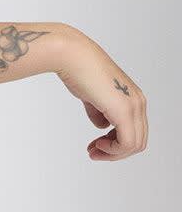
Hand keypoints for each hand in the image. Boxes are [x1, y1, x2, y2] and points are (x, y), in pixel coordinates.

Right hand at [56, 30, 147, 160]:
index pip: (135, 131)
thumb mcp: (92, 96)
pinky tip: (98, 144)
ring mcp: (133, 106)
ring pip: (134, 145)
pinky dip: (113, 150)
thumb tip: (103, 126)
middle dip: (115, 152)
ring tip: (94, 151)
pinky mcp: (124, 111)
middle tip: (94, 153)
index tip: (95, 146)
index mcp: (133, 97)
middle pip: (138, 141)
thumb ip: (99, 112)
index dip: (116, 144)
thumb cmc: (79, 71)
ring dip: (113, 153)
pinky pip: (127, 142)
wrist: (73, 57)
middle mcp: (138, 102)